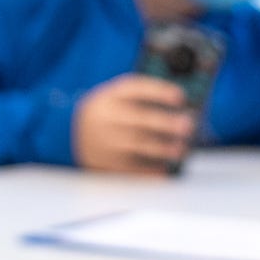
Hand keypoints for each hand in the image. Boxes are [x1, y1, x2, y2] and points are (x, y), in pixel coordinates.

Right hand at [72, 74, 193, 173]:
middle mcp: (105, 116)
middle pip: (139, 119)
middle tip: (188, 125)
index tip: (180, 96)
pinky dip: (149, 171)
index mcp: (111, 95)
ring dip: (162, 148)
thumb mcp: (117, 96)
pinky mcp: (104, 162)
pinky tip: (164, 170)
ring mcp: (103, 141)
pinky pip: (130, 168)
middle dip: (165, 123)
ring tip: (181, 149)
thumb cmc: (108, 112)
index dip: (159, 91)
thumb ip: (143, 97)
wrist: (71, 131)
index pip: (135, 88)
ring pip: (136, 145)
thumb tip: (183, 105)